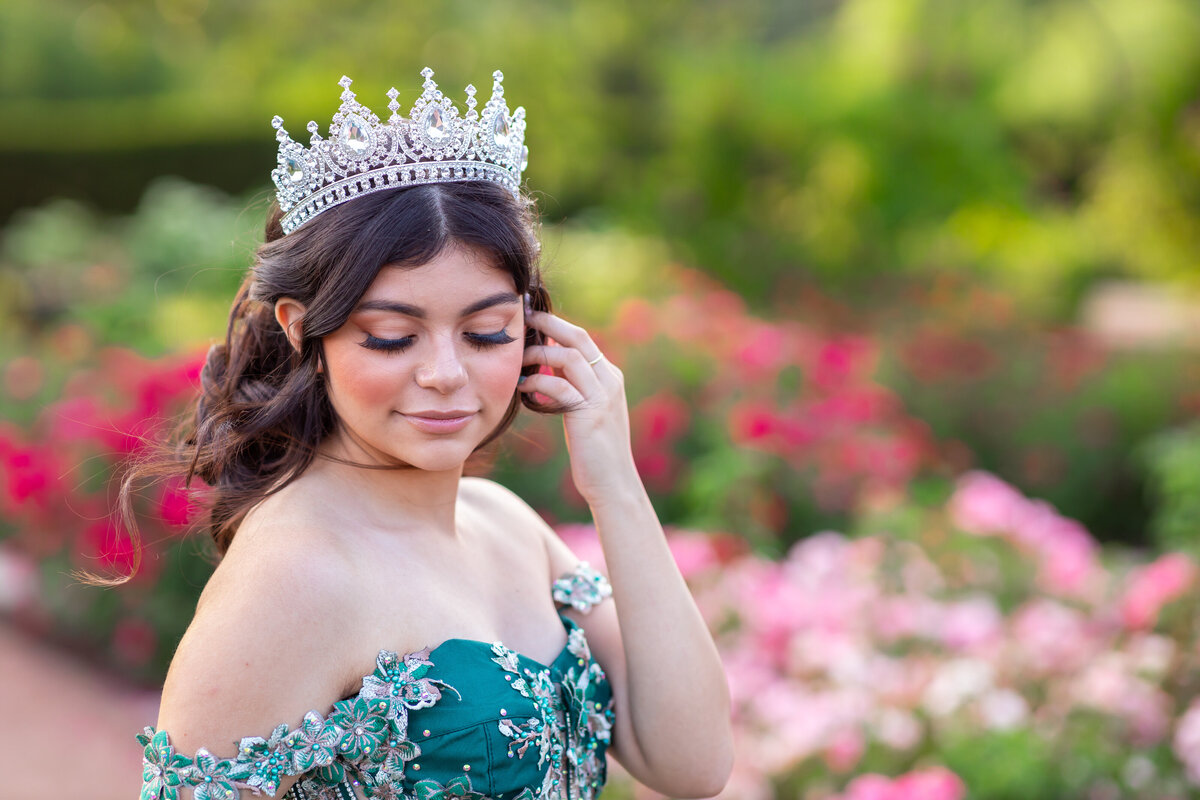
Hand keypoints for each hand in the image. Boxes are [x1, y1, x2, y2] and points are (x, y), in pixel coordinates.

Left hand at [519, 309, 638, 503]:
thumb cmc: (594, 450)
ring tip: (518, 360)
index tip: (531, 319)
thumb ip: (574, 386)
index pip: (582, 339)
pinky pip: (560, 386)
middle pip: (578, 337)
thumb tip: (547, 365)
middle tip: (522, 318)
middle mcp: (610, 380)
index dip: (556, 326)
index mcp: (610, 377)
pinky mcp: (590, 414)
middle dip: (548, 324)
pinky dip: (538, 382)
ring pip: (569, 357)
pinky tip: (523, 387)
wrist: (613, 483)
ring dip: (539, 354)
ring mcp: (603, 396)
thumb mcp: (586, 410)